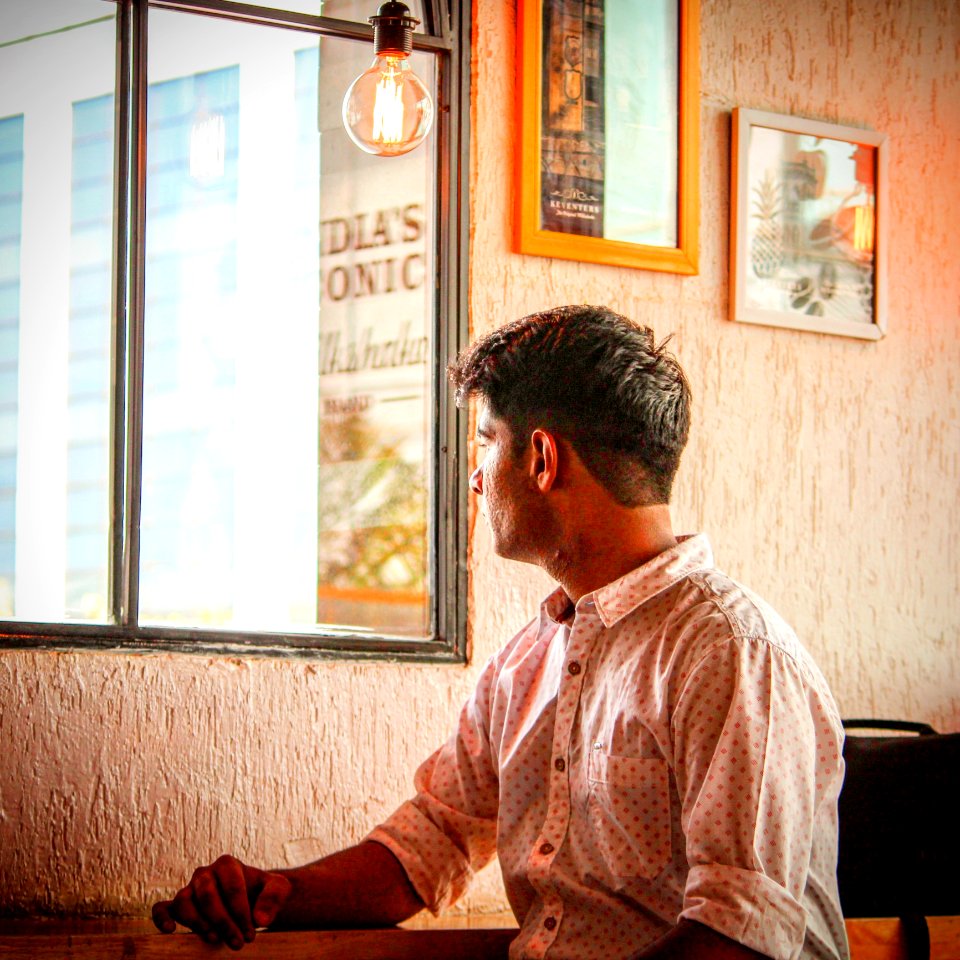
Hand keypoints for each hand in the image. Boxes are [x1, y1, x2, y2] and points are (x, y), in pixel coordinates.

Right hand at [152, 855, 291, 949]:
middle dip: (223, 922)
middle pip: (208, 896)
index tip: (251, 933)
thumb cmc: (261, 893)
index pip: (232, 888)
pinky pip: (161, 908)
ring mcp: (189, 889)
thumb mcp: (278, 888)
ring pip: (184, 902)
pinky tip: (170, 931)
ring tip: (215, 938)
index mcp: (228, 864)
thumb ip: (274, 897)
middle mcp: (205, 873)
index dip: (242, 913)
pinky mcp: (176, 906)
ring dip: (198, 924)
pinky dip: (161, 918)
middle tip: (237, 943)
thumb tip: (260, 919)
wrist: (249, 900)